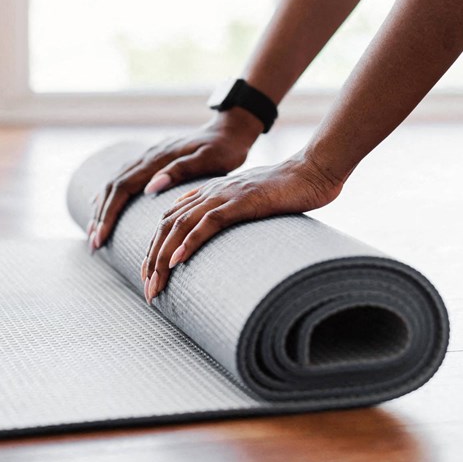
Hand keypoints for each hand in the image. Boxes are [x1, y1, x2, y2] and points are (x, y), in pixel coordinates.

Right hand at [87, 110, 261, 249]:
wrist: (230, 129)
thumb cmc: (225, 148)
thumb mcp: (209, 159)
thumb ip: (180, 171)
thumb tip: (150, 187)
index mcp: (158, 159)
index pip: (123, 188)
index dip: (109, 214)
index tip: (101, 238)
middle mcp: (148, 157)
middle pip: (113, 188)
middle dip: (101, 217)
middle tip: (94, 246)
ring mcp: (148, 157)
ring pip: (115, 183)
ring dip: (102, 209)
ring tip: (95, 235)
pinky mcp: (153, 160)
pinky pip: (123, 178)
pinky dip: (109, 195)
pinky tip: (101, 206)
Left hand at [141, 151, 344, 302]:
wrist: (314, 172)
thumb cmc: (289, 191)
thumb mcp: (252, 204)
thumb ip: (234, 214)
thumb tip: (223, 237)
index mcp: (211, 193)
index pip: (170, 219)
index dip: (156, 246)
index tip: (151, 274)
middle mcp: (211, 192)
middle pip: (166, 225)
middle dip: (152, 259)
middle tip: (148, 290)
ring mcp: (225, 196)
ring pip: (180, 226)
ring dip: (163, 257)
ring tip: (155, 283)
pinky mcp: (241, 201)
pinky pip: (208, 223)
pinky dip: (189, 242)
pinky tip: (177, 262)